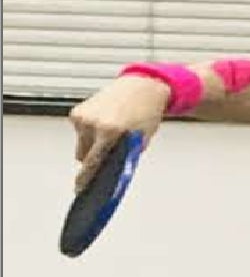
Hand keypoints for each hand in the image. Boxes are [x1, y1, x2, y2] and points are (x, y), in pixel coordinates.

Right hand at [69, 75, 170, 191]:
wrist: (142, 87)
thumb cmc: (146, 114)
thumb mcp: (141, 140)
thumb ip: (126, 157)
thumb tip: (112, 175)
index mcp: (111, 131)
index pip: (92, 162)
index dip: (86, 178)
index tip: (80, 189)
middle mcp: (93, 123)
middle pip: (83, 157)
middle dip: (94, 160)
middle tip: (108, 155)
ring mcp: (82, 117)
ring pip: (81, 145)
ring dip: (92, 146)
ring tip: (111, 134)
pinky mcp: (76, 112)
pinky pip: (80, 133)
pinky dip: (89, 133)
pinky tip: (104, 124)